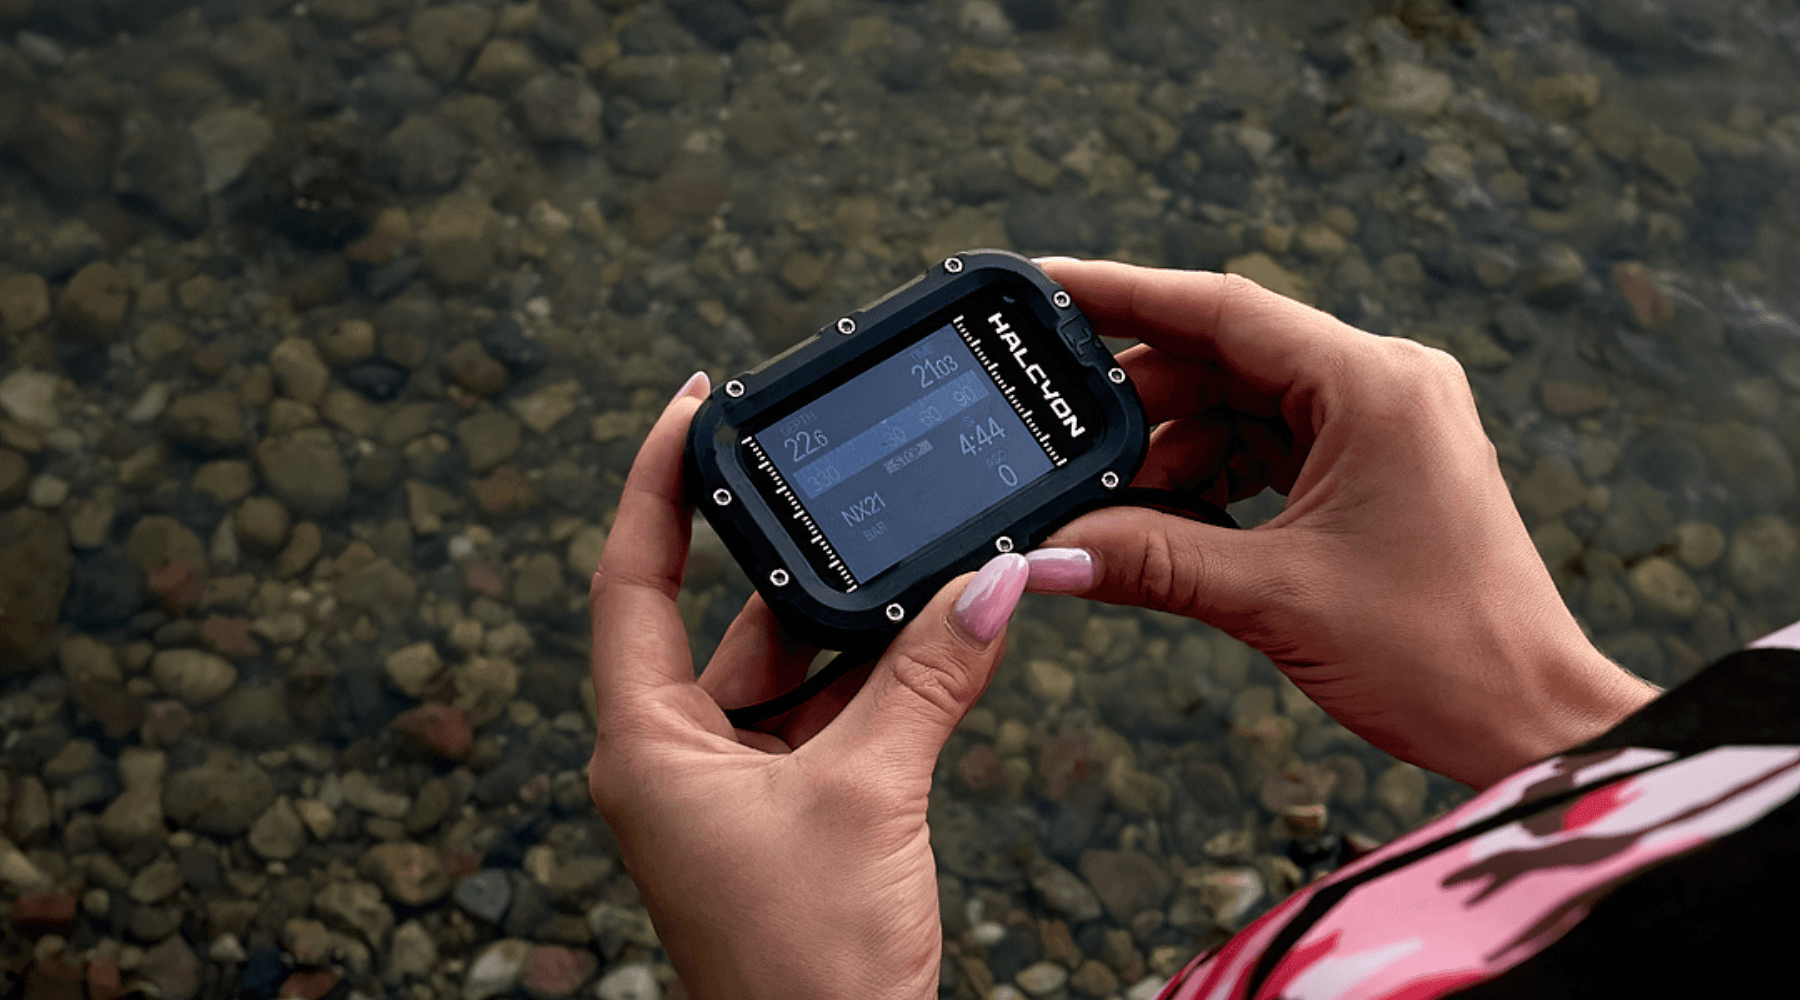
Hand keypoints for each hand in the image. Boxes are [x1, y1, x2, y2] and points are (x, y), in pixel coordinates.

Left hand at [586, 373, 1029, 999]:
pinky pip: (823, 715)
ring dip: (852, 625)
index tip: (698, 402)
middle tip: (850, 479)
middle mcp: (672, 755)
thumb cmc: (809, 966)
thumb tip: (994, 582)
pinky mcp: (781, 813)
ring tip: (917, 556)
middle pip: (724, 616)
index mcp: (645, 741)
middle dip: (797, 556)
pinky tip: (931, 638)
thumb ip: (928, 680)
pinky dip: (874, 679)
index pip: (631, 576)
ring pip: (785, 667)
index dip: (657, 479)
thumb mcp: (871, 796)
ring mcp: (727, 787)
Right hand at [1024, 260, 1657, 789]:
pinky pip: (1270, 447)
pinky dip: (1212, 477)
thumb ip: (1150, 561)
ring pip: (1242, 405)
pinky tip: (1167, 520)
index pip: (1223, 310)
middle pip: (1226, 357)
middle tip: (1060, 439)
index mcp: (1375, 386)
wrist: (1531, 722)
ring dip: (1174, 449)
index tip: (1045, 286)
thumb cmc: (1438, 655)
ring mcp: (1384, 425)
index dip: (1123, 293)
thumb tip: (1043, 556)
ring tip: (1114, 503)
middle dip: (1140, 399)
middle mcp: (1384, 385)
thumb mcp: (1275, 599)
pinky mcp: (1377, 468)